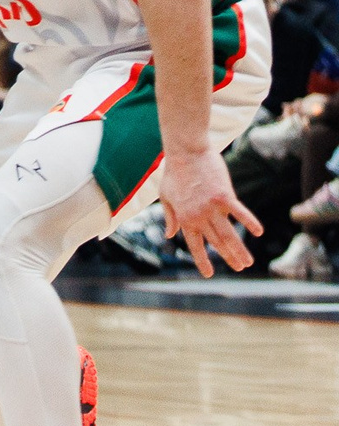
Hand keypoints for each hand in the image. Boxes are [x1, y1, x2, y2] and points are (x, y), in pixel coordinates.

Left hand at [157, 147, 261, 276]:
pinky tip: (259, 232)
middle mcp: (198, 216)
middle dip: (228, 258)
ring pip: (228, 234)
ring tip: (248, 262)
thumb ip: (170, 217)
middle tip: (240, 269)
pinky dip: (249, 222)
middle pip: (216, 242)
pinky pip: (239, 213)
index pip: (194, 244)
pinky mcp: (224, 196)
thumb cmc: (175, 173)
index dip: (202, 260)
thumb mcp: (166, 196)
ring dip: (239, 249)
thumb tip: (169, 234)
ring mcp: (212, 207)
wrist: (185, 151)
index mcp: (184, 218)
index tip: (208, 274)